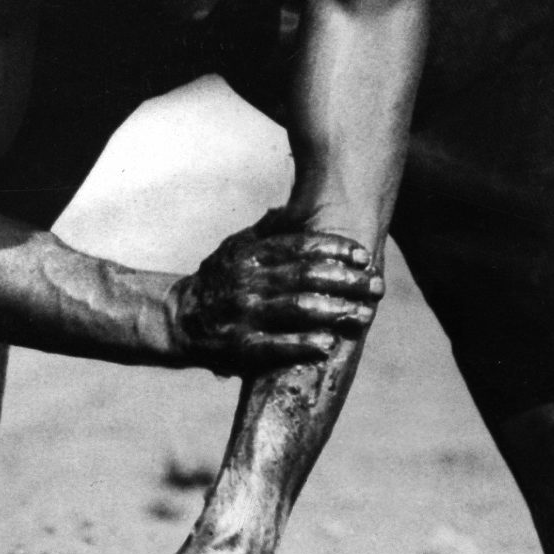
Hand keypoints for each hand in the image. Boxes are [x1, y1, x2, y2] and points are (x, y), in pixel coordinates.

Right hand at [162, 213, 380, 375]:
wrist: (176, 319)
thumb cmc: (216, 281)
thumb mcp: (235, 249)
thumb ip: (265, 233)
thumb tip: (293, 208)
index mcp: (251, 253)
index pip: (300, 245)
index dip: (335, 249)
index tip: (363, 255)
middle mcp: (248, 280)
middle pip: (307, 276)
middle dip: (348, 280)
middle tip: (377, 286)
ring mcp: (243, 313)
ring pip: (297, 308)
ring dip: (336, 311)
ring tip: (363, 315)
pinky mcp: (239, 346)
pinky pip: (276, 346)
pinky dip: (304, 345)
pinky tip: (329, 343)